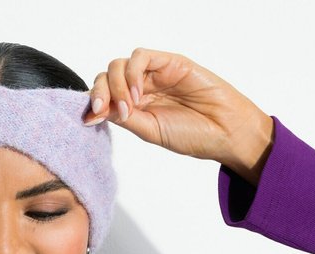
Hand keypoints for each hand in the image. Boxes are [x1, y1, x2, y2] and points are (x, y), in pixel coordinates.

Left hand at [83, 48, 274, 185]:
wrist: (225, 131)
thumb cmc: (194, 135)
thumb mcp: (151, 131)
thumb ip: (125, 118)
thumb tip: (95, 112)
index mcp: (136, 106)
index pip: (105, 96)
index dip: (93, 103)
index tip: (89, 119)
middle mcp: (142, 88)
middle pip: (107, 77)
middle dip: (99, 93)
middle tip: (104, 112)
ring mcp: (155, 74)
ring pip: (120, 65)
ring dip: (116, 85)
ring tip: (131, 106)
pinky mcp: (169, 62)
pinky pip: (141, 57)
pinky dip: (133, 73)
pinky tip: (139, 94)